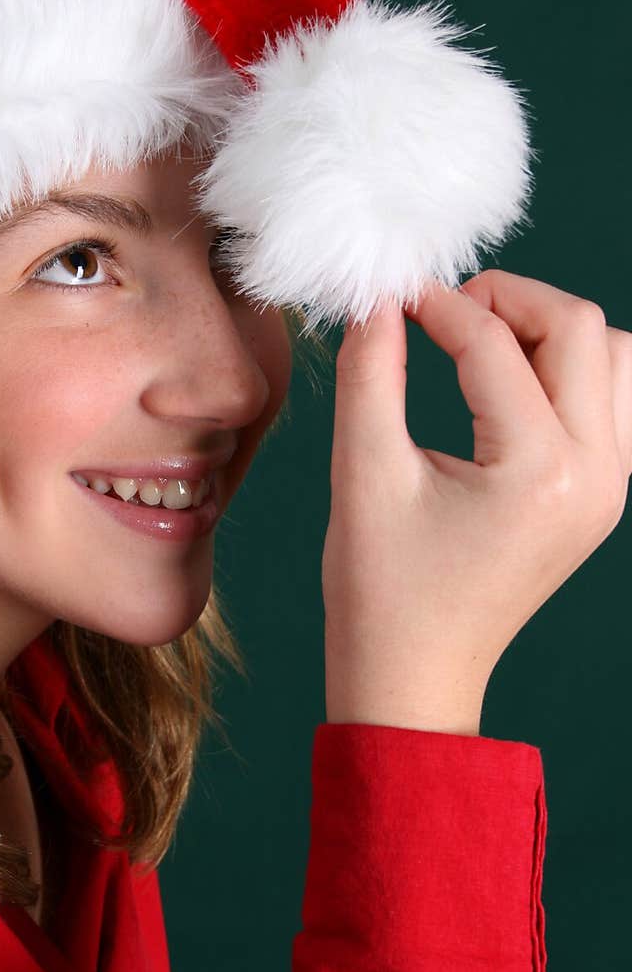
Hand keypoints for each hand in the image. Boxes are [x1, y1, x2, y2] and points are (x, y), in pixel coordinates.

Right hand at [322, 269, 631, 731]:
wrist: (415, 677)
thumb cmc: (381, 591)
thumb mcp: (364, 474)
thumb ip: (369, 373)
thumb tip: (377, 300)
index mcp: (537, 473)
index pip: (493, 346)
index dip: (434, 305)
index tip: (389, 293)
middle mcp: (594, 476)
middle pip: (581, 328)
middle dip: (507, 300)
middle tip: (440, 311)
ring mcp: (608, 490)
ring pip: (613, 357)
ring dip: (548, 331)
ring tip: (479, 344)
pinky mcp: (600, 498)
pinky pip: (612, 401)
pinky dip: (567, 372)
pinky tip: (508, 386)